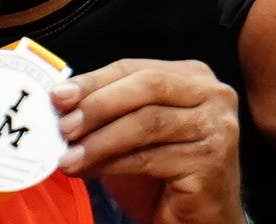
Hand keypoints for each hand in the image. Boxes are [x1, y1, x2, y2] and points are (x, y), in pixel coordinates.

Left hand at [55, 58, 240, 223]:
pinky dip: (113, 163)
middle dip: (99, 105)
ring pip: (147, 122)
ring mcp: (216, 127)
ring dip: (100, 140)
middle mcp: (212, 95)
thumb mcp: (133, 134)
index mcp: (192, 76)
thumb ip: (110, 112)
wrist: (198, 221)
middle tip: (64, 126)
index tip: (59, 96)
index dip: (94, 80)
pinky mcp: (210, 161)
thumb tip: (63, 102)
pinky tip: (91, 171)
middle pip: (147, 86)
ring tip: (69, 157)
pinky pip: (151, 157)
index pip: (135, 68)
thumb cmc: (165, 175)